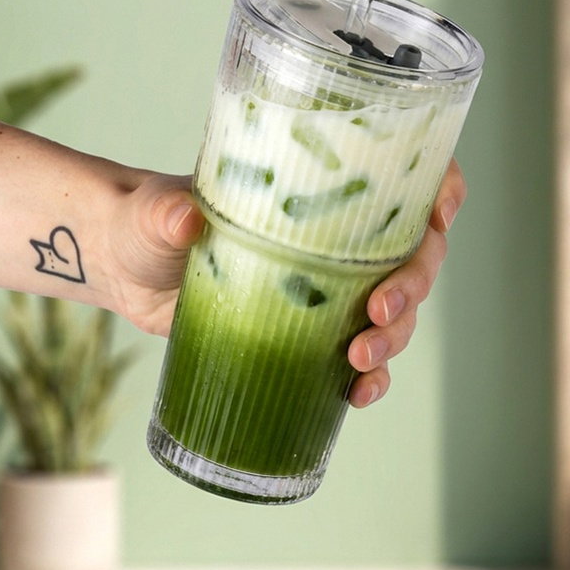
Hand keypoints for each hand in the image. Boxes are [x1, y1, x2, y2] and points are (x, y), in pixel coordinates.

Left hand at [113, 160, 467, 410]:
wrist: (128, 267)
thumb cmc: (148, 219)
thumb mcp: (155, 210)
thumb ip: (166, 211)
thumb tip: (182, 220)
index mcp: (317, 186)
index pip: (402, 174)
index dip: (439, 188)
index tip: (440, 216)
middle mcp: (337, 235)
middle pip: (413, 253)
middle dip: (414, 284)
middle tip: (379, 311)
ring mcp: (328, 285)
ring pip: (397, 309)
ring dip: (395, 337)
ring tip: (358, 361)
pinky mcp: (309, 330)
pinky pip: (361, 355)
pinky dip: (371, 377)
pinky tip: (357, 394)